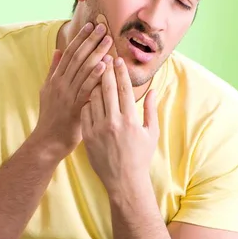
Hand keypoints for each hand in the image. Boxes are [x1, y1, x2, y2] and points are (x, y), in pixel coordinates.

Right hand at [31, 22, 113, 160]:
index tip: (91, 25)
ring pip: (83, 69)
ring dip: (96, 53)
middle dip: (91, 40)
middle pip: (77, 57)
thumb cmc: (52, 117)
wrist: (47, 141)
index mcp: (56, 79)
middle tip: (103, 27)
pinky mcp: (75, 107)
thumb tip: (58, 50)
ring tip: (108, 40)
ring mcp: (67, 95)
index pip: (69, 53)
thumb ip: (54, 70)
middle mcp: (60, 84)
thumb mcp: (47, 90)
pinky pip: (86, 88)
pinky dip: (95, 75)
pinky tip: (104, 65)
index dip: (81, 38)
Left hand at [81, 57, 158, 192]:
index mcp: (131, 120)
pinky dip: (87, 101)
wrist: (124, 181)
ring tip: (94, 72)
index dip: (121, 73)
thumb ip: (151, 110)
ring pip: (93, 98)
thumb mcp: (151, 133)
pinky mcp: (88, 136)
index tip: (118, 59)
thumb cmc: (140, 157)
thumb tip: (152, 90)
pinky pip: (85, 112)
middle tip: (103, 56)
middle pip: (108, 89)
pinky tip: (88, 94)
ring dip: (94, 84)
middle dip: (105, 71)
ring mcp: (99, 129)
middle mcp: (114, 123)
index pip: (125, 90)